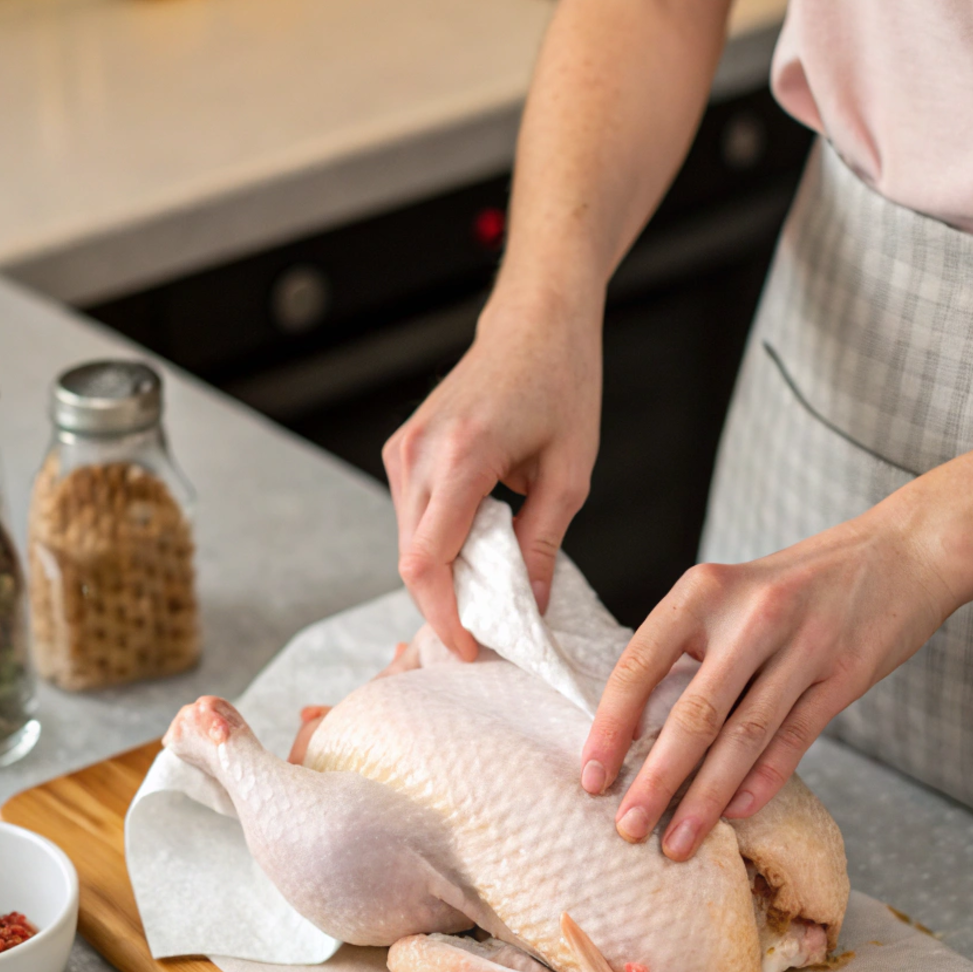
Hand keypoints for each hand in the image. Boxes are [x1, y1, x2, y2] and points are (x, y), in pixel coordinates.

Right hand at [383, 290, 600, 658]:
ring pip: (407, 542)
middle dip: (444, 606)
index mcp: (462, 456)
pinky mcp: (403, 448)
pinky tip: (476, 554)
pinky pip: (411, 517)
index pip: (428, 562)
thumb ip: (542, 544)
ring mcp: (404, 449)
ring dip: (441, 577)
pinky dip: (438, 546)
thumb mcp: (570, 474)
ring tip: (488, 596)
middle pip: (411, 560)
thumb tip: (527, 608)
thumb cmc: (562, 385)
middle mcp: (419, 452)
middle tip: (487, 635)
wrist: (535, 323)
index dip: (445, 616)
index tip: (473, 649)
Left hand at [579, 501, 955, 858]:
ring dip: (706, 798)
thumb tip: (636, 729)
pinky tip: (736, 814)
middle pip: (691, 713)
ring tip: (677, 842)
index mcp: (703, 591)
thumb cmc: (798, 583)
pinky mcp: (845, 675)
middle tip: (627, 828)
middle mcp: (749, 615)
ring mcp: (802, 645)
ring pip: (742, 736)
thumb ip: (689, 648)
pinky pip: (794, 739)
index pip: (639, 665)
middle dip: (655, 780)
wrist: (903, 551)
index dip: (611, 726)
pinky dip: (762, 781)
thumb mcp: (731, 594)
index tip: (591, 778)